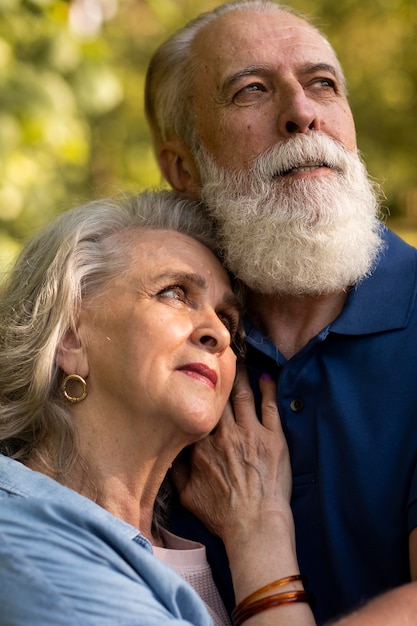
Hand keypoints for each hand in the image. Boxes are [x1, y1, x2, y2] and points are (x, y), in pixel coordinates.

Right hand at [172, 366, 291, 542]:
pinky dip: (268, 389)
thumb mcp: (187, 496)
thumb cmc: (222, 515)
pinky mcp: (273, 437)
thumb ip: (175, 470)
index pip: (197, 410)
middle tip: (218, 361)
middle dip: (217, 376)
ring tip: (239, 362)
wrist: (254, 526)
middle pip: (219, 396)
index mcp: (200, 445)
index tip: (196, 380)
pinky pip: (270, 406)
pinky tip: (266, 378)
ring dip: (240, 376)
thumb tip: (168, 451)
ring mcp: (249, 432)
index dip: (197, 393)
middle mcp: (223, 433)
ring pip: (242, 394)